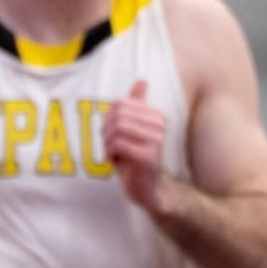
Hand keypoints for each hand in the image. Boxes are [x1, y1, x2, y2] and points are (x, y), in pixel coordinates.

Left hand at [102, 79, 167, 210]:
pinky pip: (117, 144)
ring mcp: (156, 141)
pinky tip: (118, 162)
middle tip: (110, 145)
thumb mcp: (134, 127)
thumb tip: (142, 80)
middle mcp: (160, 125)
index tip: (113, 134)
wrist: (146, 187)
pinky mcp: (148, 156)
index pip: (120, 104)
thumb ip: (137, 104)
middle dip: (106, 131)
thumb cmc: (136, 155)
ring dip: (108, 143)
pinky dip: (110, 153)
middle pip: (117, 116)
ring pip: (116, 129)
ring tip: (115, 153)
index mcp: (156, 115)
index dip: (109, 119)